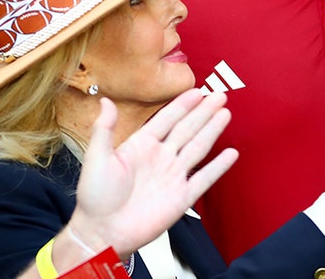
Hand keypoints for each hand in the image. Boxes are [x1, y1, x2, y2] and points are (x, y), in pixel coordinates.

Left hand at [67, 90, 237, 256]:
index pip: (167, 120)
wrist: (103, 233)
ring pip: (198, 148)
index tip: (197, 91)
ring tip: (225, 113)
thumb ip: (104, 129)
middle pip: (187, 129)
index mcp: (141, 147)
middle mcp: (160, 158)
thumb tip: (106, 101)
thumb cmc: (94, 199)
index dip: (182, 105)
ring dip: (213, 130)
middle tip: (219, 95)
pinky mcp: (181, 197)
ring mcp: (173, 177)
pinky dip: (218, 166)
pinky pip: (204, 178)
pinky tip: (230, 153)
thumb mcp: (96, 158)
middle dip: (204, 112)